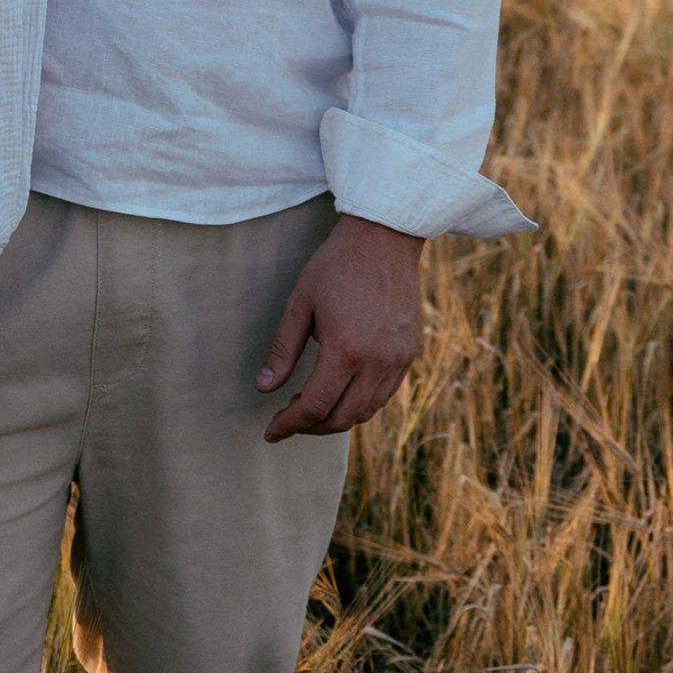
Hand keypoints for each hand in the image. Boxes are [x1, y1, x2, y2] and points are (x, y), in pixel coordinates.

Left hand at [255, 214, 424, 442]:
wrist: (384, 240)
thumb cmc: (336, 266)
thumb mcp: (300, 304)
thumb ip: (283, 350)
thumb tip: (264, 387)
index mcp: (346, 350)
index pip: (315, 406)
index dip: (290, 424)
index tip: (271, 431)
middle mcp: (376, 362)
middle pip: (341, 418)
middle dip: (310, 427)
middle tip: (287, 420)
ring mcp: (397, 361)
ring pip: (365, 412)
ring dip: (335, 419)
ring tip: (310, 408)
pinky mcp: (408, 355)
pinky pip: (383, 396)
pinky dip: (359, 405)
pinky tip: (340, 393)